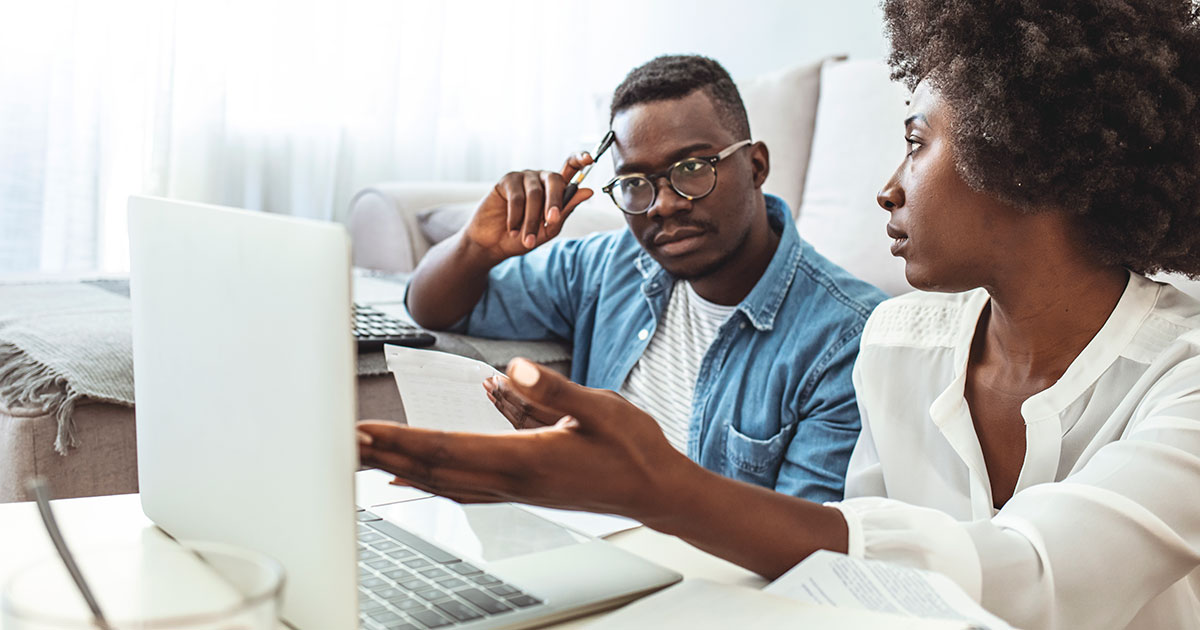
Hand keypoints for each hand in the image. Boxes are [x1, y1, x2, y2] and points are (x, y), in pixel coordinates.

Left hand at [357, 358, 697, 519]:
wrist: (657, 490)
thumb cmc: (633, 449)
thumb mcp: (599, 407)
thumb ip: (550, 389)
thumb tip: (505, 370)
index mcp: (526, 459)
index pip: (447, 448)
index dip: (401, 440)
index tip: (363, 432)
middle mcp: (512, 479)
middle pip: (433, 469)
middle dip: (384, 456)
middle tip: (339, 445)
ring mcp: (515, 488)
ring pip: (443, 481)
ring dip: (398, 469)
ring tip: (361, 460)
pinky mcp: (521, 487)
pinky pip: (462, 487)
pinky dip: (429, 482)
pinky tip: (410, 478)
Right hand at [463, 153, 594, 261]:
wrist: (494, 245)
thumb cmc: (523, 237)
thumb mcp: (549, 228)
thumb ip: (566, 209)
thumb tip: (588, 191)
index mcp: (555, 189)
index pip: (570, 168)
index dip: (580, 159)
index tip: (589, 159)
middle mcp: (541, 179)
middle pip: (555, 179)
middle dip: (555, 202)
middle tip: (551, 221)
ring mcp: (524, 178)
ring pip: (535, 194)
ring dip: (531, 220)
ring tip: (527, 239)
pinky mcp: (507, 181)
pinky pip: (517, 197)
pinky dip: (516, 217)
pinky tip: (512, 229)